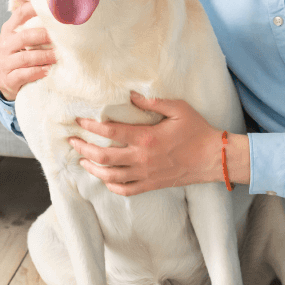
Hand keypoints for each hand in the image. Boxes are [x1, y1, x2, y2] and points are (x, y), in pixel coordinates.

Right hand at [0, 0, 55, 99]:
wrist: (3, 79)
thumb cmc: (18, 54)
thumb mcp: (19, 38)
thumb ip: (32, 26)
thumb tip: (58, 10)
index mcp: (9, 30)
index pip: (20, 14)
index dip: (35, 8)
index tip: (52, 8)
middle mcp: (5, 44)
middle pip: (25, 37)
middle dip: (44, 36)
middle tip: (60, 38)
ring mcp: (5, 62)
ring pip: (26, 57)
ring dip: (45, 56)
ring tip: (59, 56)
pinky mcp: (8, 79)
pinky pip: (25, 74)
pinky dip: (39, 72)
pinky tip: (50, 70)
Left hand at [70, 92, 249, 195]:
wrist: (212, 158)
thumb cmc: (197, 131)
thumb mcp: (178, 109)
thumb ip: (153, 102)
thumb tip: (131, 94)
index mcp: (146, 138)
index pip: (111, 132)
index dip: (91, 126)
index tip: (80, 120)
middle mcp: (142, 158)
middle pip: (103, 156)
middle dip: (84, 148)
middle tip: (72, 141)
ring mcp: (145, 174)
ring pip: (110, 176)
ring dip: (93, 168)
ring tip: (83, 159)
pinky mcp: (151, 184)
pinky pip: (125, 190)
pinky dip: (111, 185)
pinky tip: (105, 178)